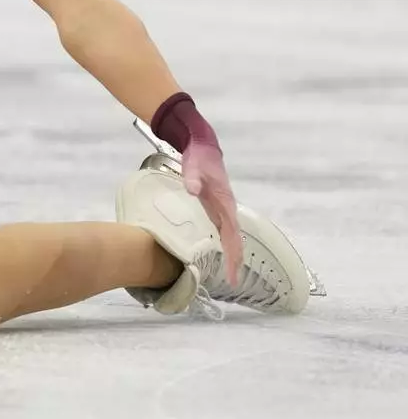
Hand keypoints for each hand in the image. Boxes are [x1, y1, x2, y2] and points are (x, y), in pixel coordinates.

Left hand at [182, 140, 242, 286]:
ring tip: (230, 274)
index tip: (234, 272)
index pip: (232, 234)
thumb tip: (193, 190)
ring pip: (230, 236)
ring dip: (232, 254)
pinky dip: (225, 243)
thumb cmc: (199, 158)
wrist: (203, 147)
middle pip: (235, 238)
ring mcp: (223, 208)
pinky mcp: (216, 207)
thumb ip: (193, 178)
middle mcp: (227, 208)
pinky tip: (220, 254)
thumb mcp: (194, 167)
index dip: (234, 253)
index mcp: (226, 203)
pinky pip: (223, 230)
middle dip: (235, 260)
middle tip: (232, 281)